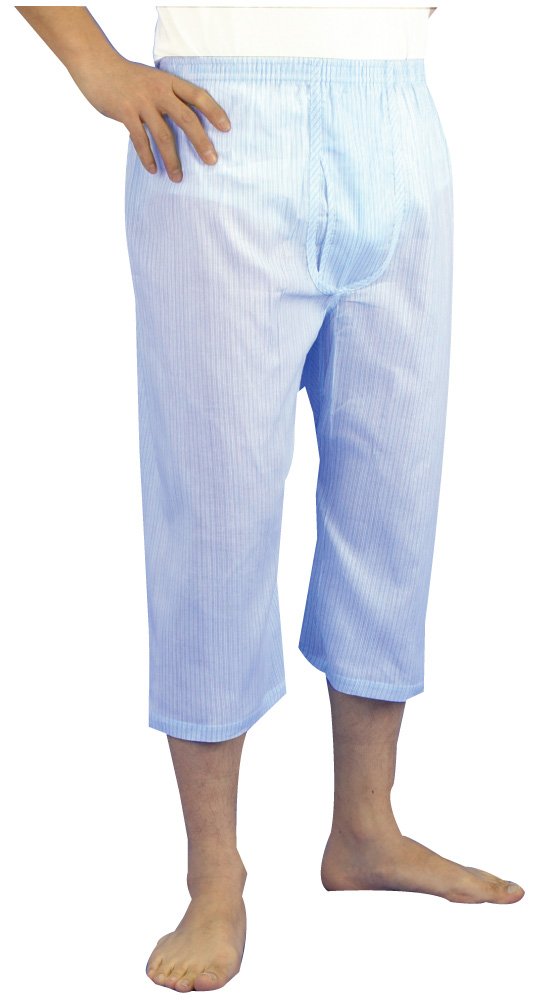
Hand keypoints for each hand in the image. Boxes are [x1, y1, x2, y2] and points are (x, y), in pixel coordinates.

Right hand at [70, 51, 231, 180]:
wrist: (97, 64)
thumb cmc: (129, 77)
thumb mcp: (154, 80)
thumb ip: (169, 96)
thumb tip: (188, 122)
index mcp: (169, 81)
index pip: (198, 95)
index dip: (214, 111)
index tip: (227, 129)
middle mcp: (158, 91)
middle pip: (186, 118)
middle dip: (201, 142)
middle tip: (212, 161)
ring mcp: (141, 102)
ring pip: (163, 135)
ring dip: (172, 160)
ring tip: (178, 178)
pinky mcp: (125, 112)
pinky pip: (140, 140)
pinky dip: (147, 157)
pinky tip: (154, 170)